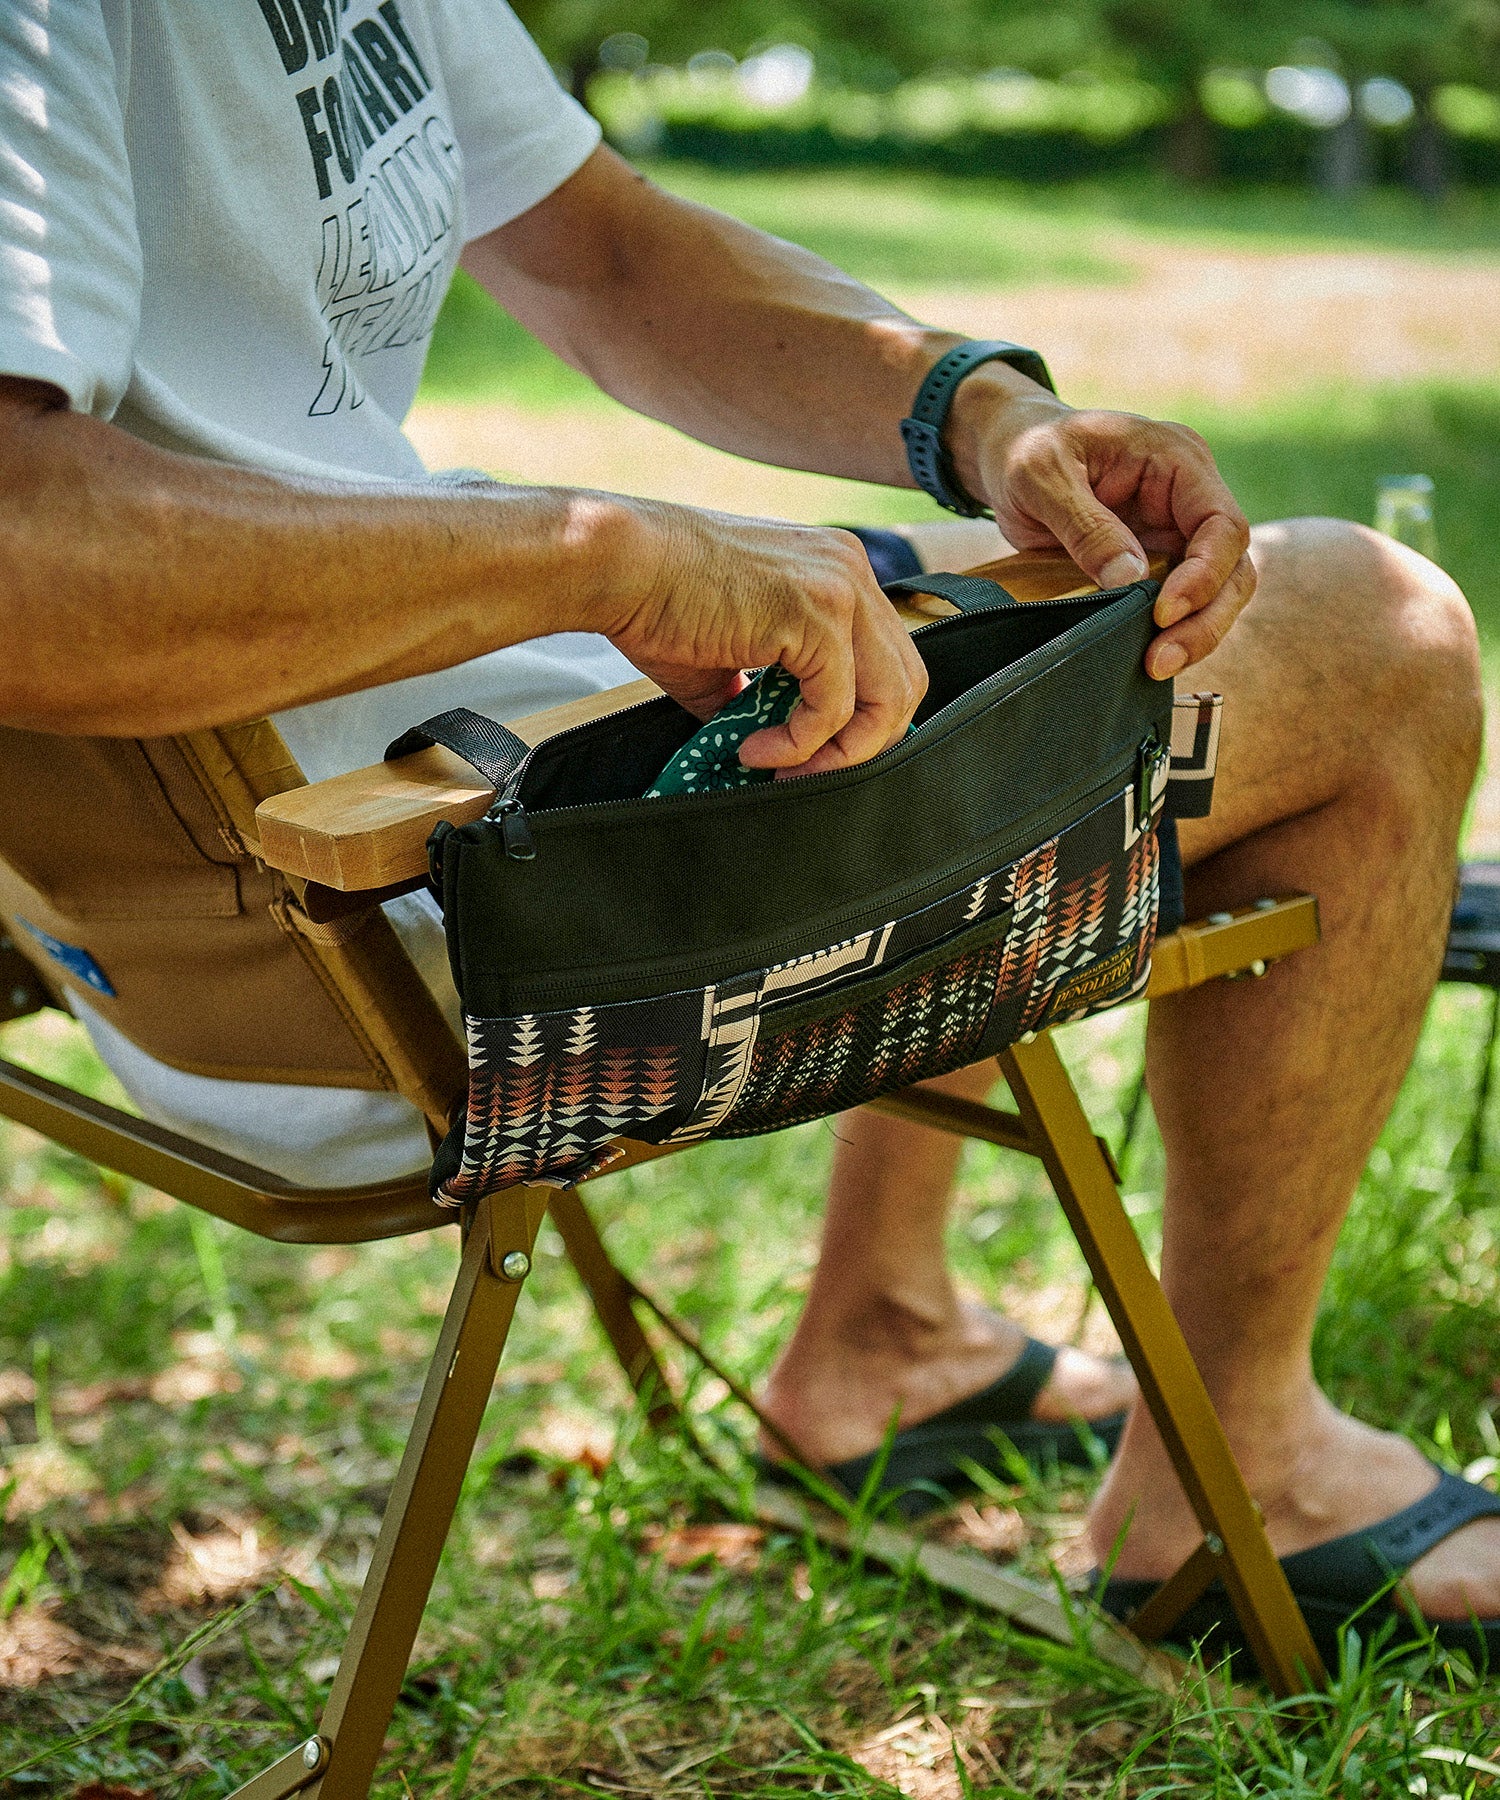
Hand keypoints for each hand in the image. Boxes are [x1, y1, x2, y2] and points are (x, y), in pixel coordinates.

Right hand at [593, 498, 926, 774]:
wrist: (617, 565)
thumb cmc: (656, 600)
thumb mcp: (731, 652)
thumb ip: (766, 692)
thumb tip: (773, 746)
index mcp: (837, 569)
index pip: (889, 658)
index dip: (865, 719)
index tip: (814, 755)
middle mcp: (851, 570)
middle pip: (906, 682)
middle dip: (864, 745)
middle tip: (806, 775)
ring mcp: (840, 589)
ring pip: (887, 699)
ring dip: (838, 754)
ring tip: (782, 770)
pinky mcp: (817, 616)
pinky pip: (836, 708)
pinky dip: (801, 745)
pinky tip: (756, 750)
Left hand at [949, 377, 1254, 679]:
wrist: (1011, 452)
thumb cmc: (1029, 450)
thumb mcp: (1043, 478)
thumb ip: (1086, 527)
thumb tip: (1128, 580)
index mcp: (1176, 460)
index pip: (1222, 524)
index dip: (1204, 575)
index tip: (1163, 613)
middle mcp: (1188, 496)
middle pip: (1232, 566)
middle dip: (1205, 619)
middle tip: (1160, 660)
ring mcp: (1175, 530)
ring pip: (1216, 592)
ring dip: (1193, 634)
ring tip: (1154, 666)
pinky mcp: (1156, 560)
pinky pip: (1182, 602)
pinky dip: (1172, 632)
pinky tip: (1146, 657)